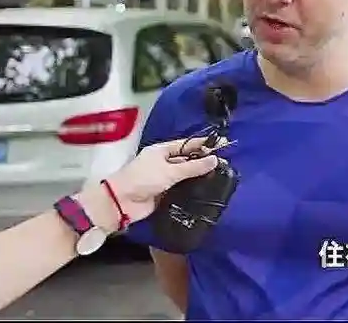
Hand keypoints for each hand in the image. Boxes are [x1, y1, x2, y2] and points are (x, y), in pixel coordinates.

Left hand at [77, 138, 224, 231]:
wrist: (122, 202)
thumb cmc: (143, 179)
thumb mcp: (170, 171)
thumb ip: (193, 167)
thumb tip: (215, 159)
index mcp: (162, 150)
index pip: (187, 144)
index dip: (204, 143)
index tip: (222, 143)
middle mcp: (163, 162)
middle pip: (187, 159)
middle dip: (204, 160)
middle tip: (225, 162)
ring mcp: (164, 178)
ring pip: (186, 174)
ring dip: (200, 175)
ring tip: (221, 176)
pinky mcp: (166, 193)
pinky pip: (183, 188)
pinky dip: (193, 188)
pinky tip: (208, 190)